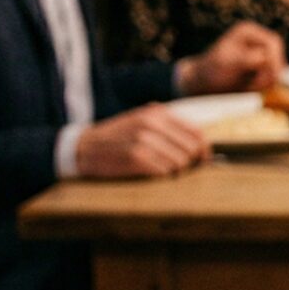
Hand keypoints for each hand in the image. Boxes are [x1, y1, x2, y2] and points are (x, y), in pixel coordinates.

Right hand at [76, 104, 210, 177]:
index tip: (203, 161)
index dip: (204, 150)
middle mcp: (152, 124)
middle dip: (190, 163)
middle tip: (181, 169)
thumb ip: (169, 128)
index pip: (197, 133)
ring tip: (162, 170)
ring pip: (180, 162)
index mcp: (157, 113)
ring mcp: (143, 140)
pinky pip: (164, 172)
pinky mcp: (135, 158)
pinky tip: (151, 173)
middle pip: (191, 150)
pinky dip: (161, 175)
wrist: (84, 147)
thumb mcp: (142, 121)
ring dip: (174, 171)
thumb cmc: (118, 137)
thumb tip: (201, 144)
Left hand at [183, 21, 283, 93]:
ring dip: (268, 80)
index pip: (273, 43)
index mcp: (248, 31)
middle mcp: (257, 38)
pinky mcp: (263, 66)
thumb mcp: (226, 63)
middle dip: (270, 73)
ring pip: (278, 68)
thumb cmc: (211, 71)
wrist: (204, 83)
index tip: (265, 79)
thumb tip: (263, 57)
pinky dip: (266, 84)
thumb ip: (245, 58)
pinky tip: (251, 87)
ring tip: (249, 87)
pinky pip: (274, 76)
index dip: (273, 61)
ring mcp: (261, 52)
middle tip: (256, 86)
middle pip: (278, 56)